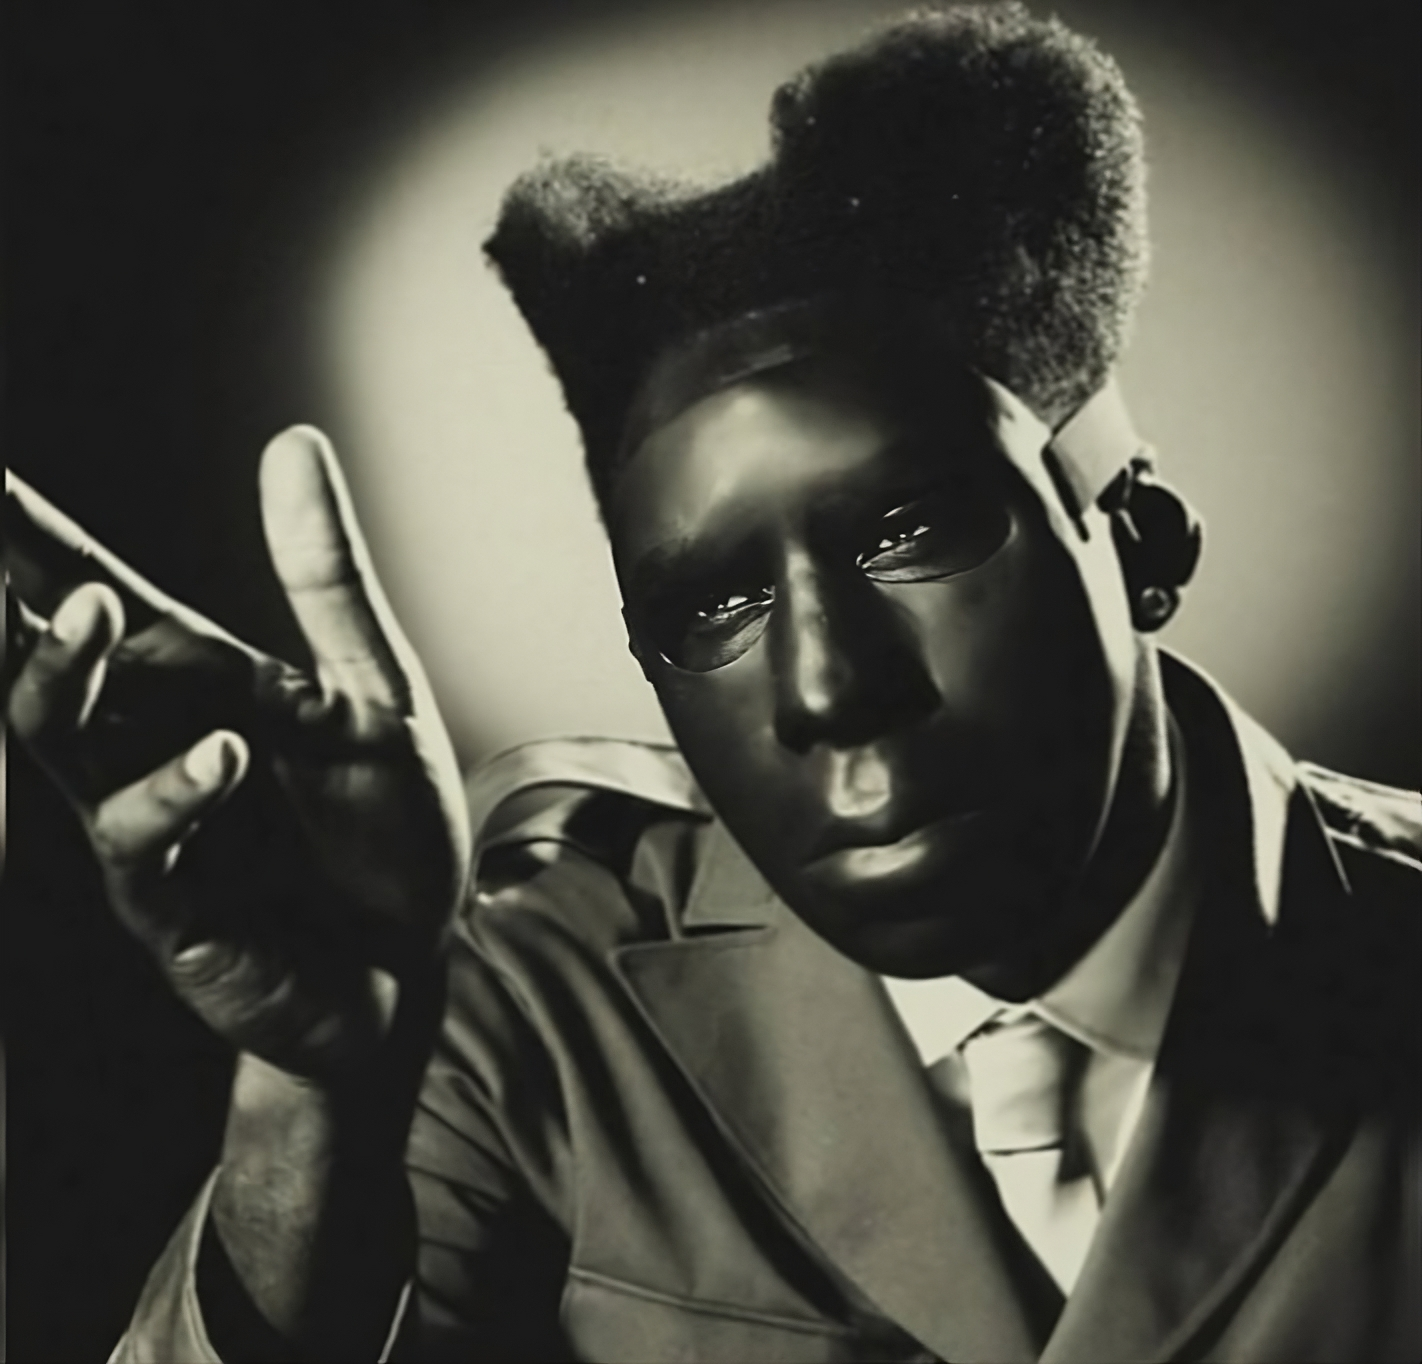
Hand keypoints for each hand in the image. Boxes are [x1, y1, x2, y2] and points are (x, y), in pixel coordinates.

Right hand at [6, 428, 469, 1083]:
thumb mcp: (376, 691)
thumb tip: (293, 438)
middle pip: (46, 659)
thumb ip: (326, 580)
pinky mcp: (171, 904)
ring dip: (64, 676)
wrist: (417, 954)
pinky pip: (140, 842)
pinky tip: (222, 753)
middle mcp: (153, 746)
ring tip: (95, 610)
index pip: (94, 593)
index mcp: (199, 687)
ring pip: (61, 744)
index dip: (28, 536)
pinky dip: (173, 793)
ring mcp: (152, 826)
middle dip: (5, 597)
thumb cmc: (389, 825)